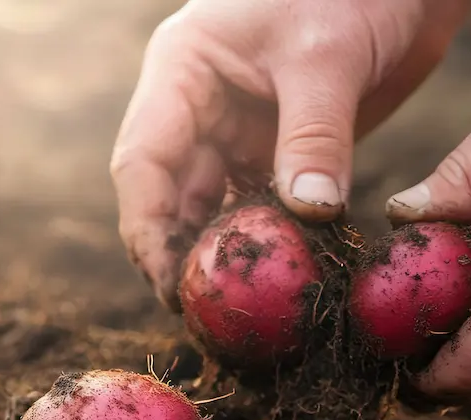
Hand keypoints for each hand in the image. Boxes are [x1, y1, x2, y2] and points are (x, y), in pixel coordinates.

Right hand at [111, 0, 470, 308]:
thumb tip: (311, 216)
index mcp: (181, 72)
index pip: (142, 164)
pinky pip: (256, 208)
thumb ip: (314, 138)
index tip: (170, 284)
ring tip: (233, 305)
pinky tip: (272, 274)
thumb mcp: (328, 57)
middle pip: (169, 198)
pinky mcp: (275, 153)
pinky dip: (262, 242)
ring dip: (220, 255)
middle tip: (203, 311)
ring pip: (210, 210)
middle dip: (180, 255)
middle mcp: (197, 109)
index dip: (148, 230)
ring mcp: (235, 133)